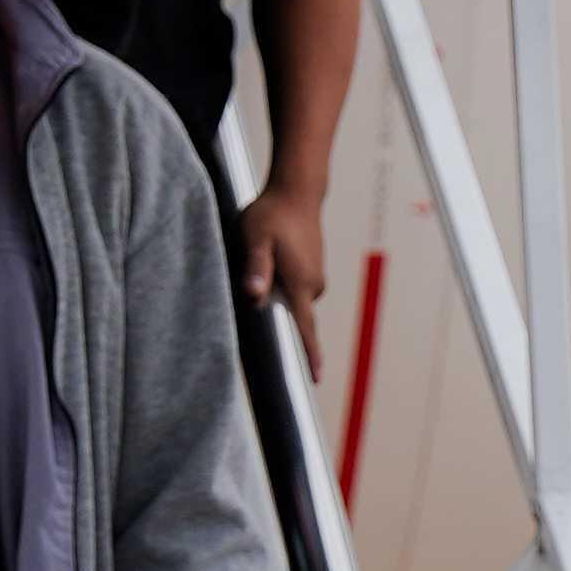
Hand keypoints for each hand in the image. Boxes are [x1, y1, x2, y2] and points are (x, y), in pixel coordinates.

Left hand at [239, 179, 327, 368]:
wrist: (297, 191)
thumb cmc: (271, 214)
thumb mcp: (255, 239)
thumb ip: (255, 267)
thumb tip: (254, 295)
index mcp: (301, 284)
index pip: (306, 327)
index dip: (310, 354)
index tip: (317, 378)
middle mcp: (313, 285)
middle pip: (290, 312)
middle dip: (272, 307)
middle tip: (254, 271)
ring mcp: (315, 278)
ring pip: (290, 299)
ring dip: (274, 289)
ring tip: (263, 257)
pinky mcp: (312, 270)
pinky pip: (293, 287)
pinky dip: (281, 281)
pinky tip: (272, 257)